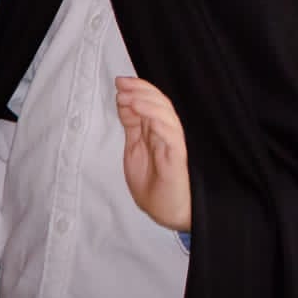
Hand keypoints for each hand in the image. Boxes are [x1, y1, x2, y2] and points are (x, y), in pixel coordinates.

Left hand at [117, 76, 190, 232]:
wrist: (167, 214)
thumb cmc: (155, 187)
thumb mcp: (135, 151)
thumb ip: (132, 127)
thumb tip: (124, 100)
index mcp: (156, 131)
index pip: (150, 103)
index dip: (137, 90)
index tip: (120, 83)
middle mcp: (166, 134)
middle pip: (159, 104)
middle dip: (141, 91)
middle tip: (123, 84)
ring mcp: (173, 144)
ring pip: (167, 115)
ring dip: (148, 104)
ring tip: (130, 98)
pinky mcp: (178, 158)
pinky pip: (172, 137)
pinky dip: (160, 124)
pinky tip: (148, 117)